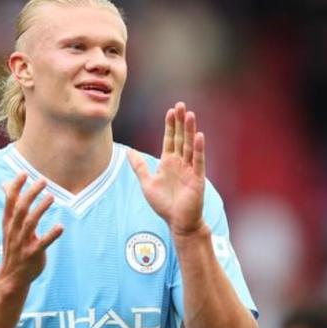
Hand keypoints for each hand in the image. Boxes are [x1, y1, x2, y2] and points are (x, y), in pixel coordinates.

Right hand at [0, 172, 62, 287]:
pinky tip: (60, 226)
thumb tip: (4, 182)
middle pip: (21, 209)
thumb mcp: (9, 224)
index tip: (23, 172)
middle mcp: (14, 231)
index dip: (16, 187)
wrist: (11, 277)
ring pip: (30, 224)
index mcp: (8, 223)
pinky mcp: (33, 255)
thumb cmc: (14, 245)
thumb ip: (11, 203)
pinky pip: (42, 244)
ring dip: (40, 209)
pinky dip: (51, 235)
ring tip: (51, 196)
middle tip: (43, 180)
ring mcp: (22, 244)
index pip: (10, 202)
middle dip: (31, 194)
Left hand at [128, 101, 205, 236]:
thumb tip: (127, 151)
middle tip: (181, 105)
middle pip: (180, 138)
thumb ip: (139, 166)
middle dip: (180, 122)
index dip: (170, 125)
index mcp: (168, 162)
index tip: (170, 111)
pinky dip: (199, 149)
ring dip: (189, 130)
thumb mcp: (147, 183)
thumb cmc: (164, 204)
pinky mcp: (197, 178)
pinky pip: (198, 161)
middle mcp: (180, 163)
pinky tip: (199, 136)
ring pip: (190, 146)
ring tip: (190, 114)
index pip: (170, 139)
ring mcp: (190, 169)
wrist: (178, 222)